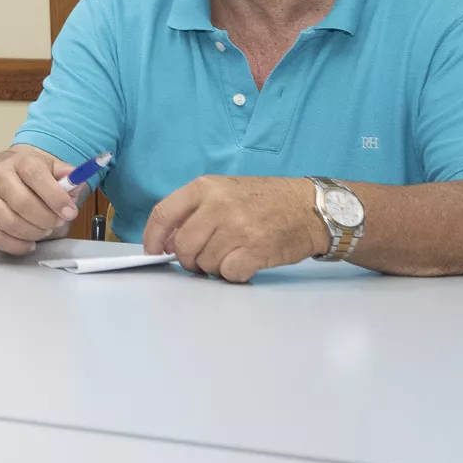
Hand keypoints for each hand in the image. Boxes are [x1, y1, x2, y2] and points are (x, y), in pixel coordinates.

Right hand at [0, 146, 82, 254]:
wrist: (2, 168)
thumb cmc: (29, 173)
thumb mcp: (50, 167)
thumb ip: (67, 175)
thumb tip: (77, 182)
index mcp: (19, 161)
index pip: (36, 176)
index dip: (55, 197)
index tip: (69, 212)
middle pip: (23, 204)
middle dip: (46, 220)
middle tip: (56, 223)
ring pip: (9, 223)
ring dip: (33, 233)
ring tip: (42, 230)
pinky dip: (16, 245)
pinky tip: (28, 242)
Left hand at [144, 175, 329, 281]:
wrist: (310, 208)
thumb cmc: (266, 200)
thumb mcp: (225, 191)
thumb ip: (195, 211)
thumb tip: (167, 240)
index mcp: (205, 187)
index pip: (163, 213)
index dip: (153, 237)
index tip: (153, 252)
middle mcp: (218, 205)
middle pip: (182, 245)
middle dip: (187, 260)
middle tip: (200, 261)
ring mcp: (237, 228)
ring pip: (204, 262)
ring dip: (214, 267)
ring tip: (231, 255)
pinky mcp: (255, 250)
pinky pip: (228, 273)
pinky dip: (233, 274)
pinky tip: (245, 262)